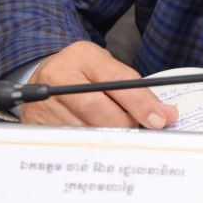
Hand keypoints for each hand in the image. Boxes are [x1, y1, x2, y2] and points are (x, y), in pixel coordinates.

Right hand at [21, 40, 177, 128]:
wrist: (45, 77)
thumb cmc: (83, 72)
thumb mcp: (108, 68)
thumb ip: (137, 89)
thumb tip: (166, 115)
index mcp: (82, 57)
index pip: (116, 81)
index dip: (140, 103)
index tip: (159, 120)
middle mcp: (58, 78)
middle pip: (98, 109)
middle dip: (125, 124)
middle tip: (139, 130)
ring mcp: (43, 103)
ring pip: (85, 130)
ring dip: (108, 137)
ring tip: (119, 134)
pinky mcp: (36, 125)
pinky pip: (70, 142)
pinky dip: (90, 144)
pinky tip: (99, 142)